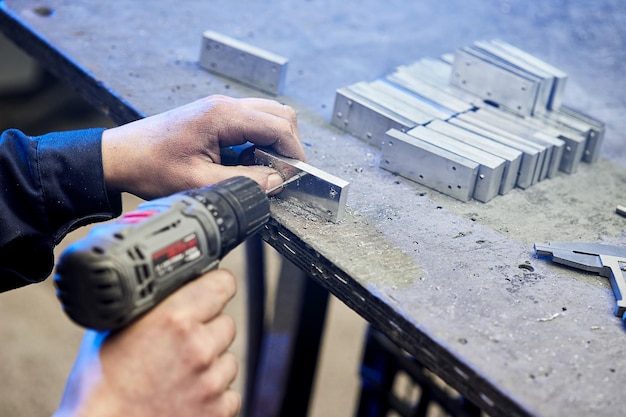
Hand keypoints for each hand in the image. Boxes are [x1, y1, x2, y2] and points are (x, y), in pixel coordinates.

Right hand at [54, 269, 240, 416]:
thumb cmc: (98, 388)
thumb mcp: (114, 329)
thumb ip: (151, 307)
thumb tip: (169, 290)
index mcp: (175, 319)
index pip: (223, 284)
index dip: (215, 287)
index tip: (212, 291)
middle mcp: (199, 346)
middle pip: (226, 324)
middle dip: (207, 332)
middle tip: (180, 347)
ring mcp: (211, 381)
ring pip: (228, 360)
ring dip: (211, 365)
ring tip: (176, 377)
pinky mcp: (218, 410)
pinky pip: (229, 392)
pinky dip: (213, 396)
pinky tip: (184, 398)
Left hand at [102, 95, 305, 199]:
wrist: (121, 156)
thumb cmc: (151, 166)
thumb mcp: (200, 181)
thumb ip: (244, 180)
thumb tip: (276, 181)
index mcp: (224, 116)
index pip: (279, 126)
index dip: (294, 153)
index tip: (296, 176)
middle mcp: (225, 105)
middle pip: (280, 114)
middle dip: (288, 145)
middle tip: (282, 174)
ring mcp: (221, 108)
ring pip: (268, 116)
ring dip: (273, 143)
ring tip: (261, 169)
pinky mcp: (216, 116)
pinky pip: (251, 123)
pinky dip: (258, 141)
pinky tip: (245, 162)